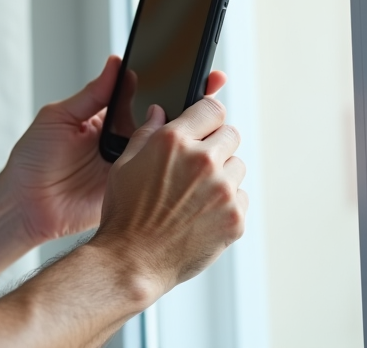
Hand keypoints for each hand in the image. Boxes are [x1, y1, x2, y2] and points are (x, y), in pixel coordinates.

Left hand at [0, 56, 226, 245]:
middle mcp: (125, 141)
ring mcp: (133, 168)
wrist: (24, 204)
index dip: (174, 86)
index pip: (146, 96)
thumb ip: (91, 94)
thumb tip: (117, 62)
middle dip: (194, 112)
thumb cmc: (33, 158)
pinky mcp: (134, 192)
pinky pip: (162, 182)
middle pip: (166, 123)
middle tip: (216, 99)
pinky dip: (180, 175)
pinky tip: (196, 165)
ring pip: (170, 153)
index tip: (202, 74)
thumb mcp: (59, 117)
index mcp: (108, 118)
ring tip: (213, 128)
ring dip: (191, 143)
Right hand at [91, 96, 247, 297]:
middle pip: (231, 134)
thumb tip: (159, 112)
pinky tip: (201, 212)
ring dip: (223, 173)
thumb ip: (146, 133)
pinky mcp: (236, 217)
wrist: (134, 259)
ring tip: (196, 192)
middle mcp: (203, 161)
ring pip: (238, 166)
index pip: (212, 108)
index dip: (208, 114)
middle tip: (197, 161)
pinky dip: (227, 202)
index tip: (206, 122)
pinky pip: (241, 197)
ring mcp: (223, 190)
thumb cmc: (125, 213)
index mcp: (173, 141)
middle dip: (216, 143)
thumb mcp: (124, 164)